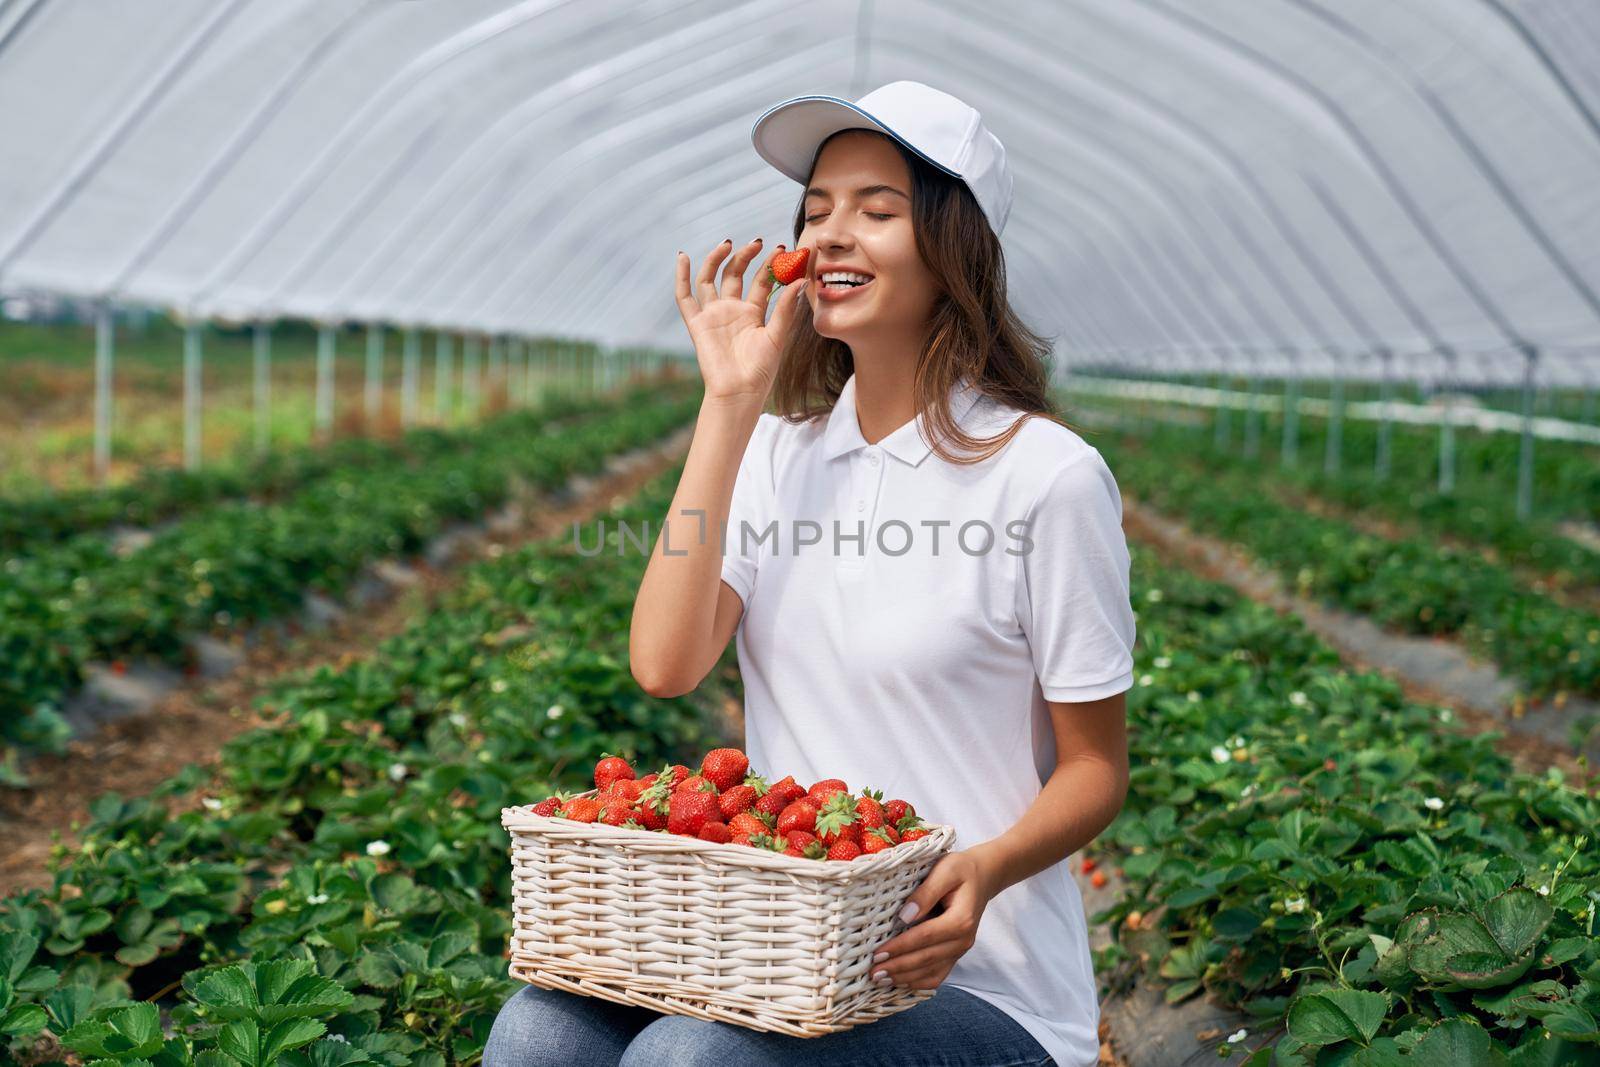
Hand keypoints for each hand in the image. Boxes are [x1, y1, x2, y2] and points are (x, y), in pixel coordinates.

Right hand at [673, 238, 808, 408]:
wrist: (739, 392)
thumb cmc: (761, 370)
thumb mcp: (777, 336)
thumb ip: (786, 308)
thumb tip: (801, 280)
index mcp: (754, 313)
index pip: (762, 281)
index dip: (771, 265)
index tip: (783, 249)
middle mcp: (732, 310)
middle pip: (736, 274)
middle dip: (745, 256)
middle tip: (758, 242)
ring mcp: (713, 315)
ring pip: (710, 279)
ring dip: (717, 259)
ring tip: (728, 243)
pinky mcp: (697, 324)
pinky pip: (685, 297)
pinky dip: (681, 277)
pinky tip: (683, 257)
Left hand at [871, 848, 998, 990]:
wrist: (983, 877)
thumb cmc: (961, 871)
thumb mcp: (945, 870)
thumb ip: (926, 892)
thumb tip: (905, 916)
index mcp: (961, 920)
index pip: (925, 937)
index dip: (900, 947)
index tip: (878, 954)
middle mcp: (963, 940)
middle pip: (926, 959)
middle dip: (897, 968)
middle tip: (873, 973)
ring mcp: (959, 950)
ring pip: (931, 973)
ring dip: (905, 978)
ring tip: (880, 980)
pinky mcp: (954, 954)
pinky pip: (937, 975)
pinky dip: (918, 982)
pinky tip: (899, 982)